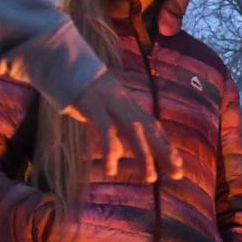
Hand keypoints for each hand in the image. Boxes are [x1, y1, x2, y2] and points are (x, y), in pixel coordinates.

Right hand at [60, 77, 181, 182]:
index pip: (152, 126)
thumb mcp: (98, 113)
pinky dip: (110, 150)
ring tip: (150, 178)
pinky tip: (111, 170)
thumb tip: (119, 153)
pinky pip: (105, 131)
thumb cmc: (80, 92)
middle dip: (164, 151)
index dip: (166, 144)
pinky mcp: (92, 105)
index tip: (178, 164)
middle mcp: (123, 103)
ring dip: (144, 155)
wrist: (63, 64)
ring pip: (133, 131)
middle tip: (177, 173)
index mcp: (127, 104)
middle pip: (149, 129)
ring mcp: (109, 103)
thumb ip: (110, 132)